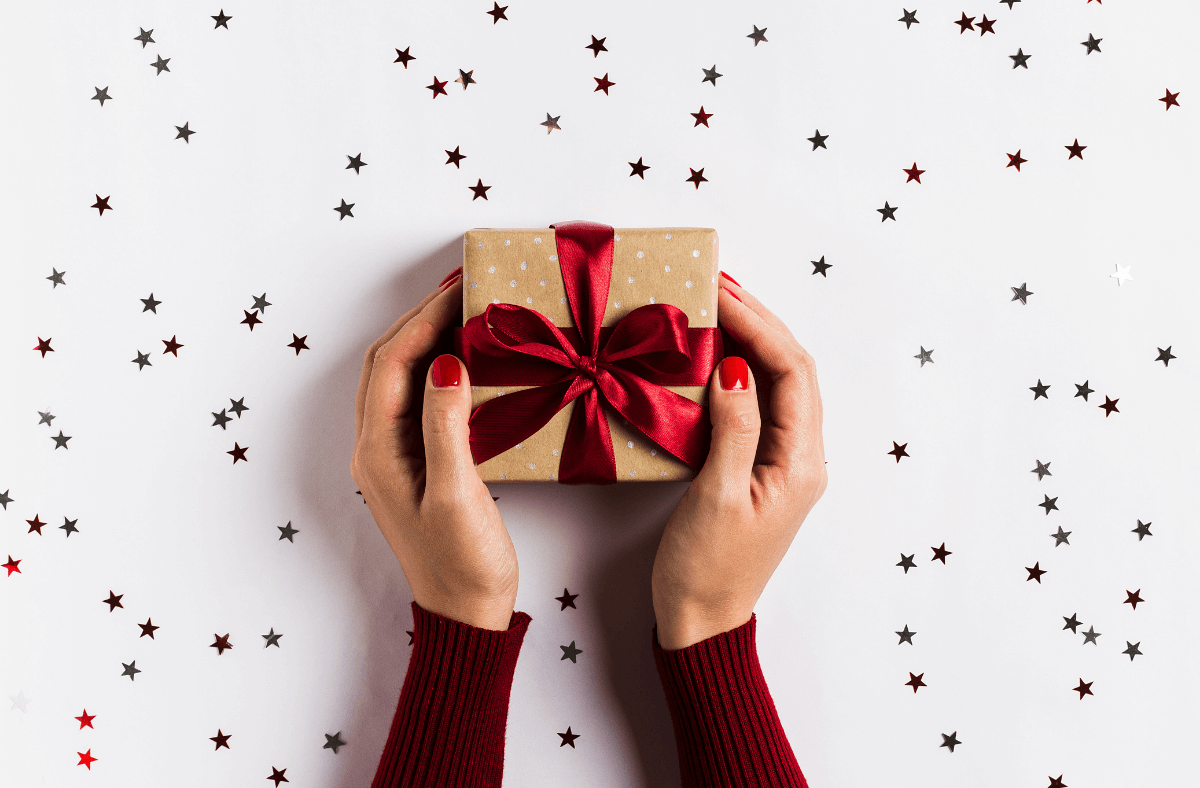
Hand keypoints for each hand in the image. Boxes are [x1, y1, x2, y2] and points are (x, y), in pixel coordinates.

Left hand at [351, 271, 518, 630]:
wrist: (466, 613)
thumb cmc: (462, 562)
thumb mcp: (456, 493)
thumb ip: (445, 426)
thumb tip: (443, 362)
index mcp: (378, 452)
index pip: (394, 364)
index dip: (424, 319)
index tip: (460, 286)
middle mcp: (376, 449)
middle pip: (389, 364)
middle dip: (421, 319)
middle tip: (462, 286)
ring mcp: (393, 457)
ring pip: (400, 379)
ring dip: (426, 339)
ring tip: (464, 310)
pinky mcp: (416, 464)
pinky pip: (417, 400)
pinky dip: (437, 368)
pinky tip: (465, 359)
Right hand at [651, 274, 826, 648]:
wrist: (701, 621)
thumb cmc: (706, 569)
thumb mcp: (716, 497)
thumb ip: (732, 429)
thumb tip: (735, 367)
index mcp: (800, 464)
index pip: (791, 372)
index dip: (759, 325)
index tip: (720, 292)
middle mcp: (801, 458)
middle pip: (791, 371)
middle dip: (759, 321)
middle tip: (718, 284)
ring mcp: (782, 463)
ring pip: (777, 384)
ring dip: (751, 341)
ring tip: (717, 306)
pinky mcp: (758, 469)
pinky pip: (758, 405)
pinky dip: (739, 371)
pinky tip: (712, 355)